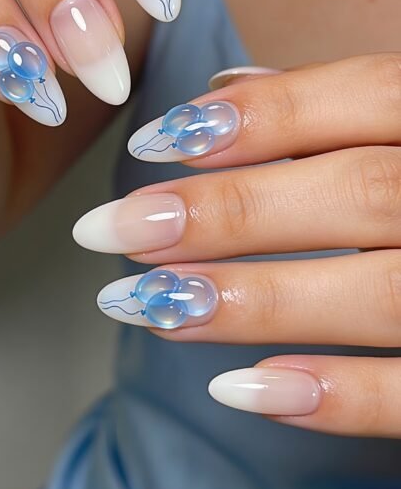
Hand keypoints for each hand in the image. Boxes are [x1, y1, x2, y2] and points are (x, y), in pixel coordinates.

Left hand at [73, 54, 400, 436]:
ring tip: (147, 306)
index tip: (153, 142)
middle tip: (114, 230)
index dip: (259, 117)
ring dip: (254, 301)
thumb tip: (224, 92)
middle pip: (357, 193)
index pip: (365, 94)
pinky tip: (241, 390)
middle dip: (225, 213)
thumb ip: (340, 106)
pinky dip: (336, 396)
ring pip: (381, 289)